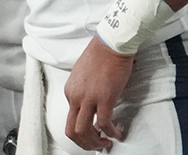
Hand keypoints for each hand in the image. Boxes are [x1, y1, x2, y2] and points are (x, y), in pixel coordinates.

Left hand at [64, 36, 133, 150]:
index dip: (82, 130)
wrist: (111, 43)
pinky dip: (110, 133)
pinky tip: (117, 134)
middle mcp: (75, 97)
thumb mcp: (83, 74)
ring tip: (105, 143)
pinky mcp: (104, 99)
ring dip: (95, 142)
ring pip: (84, 131)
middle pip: (72, 130)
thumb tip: (93, 104)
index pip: (70, 118)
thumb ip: (84, 90)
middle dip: (84, 143)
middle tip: (96, 145)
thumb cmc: (101, 54)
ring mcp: (88, 98)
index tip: (94, 132)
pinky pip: (104, 124)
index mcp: (70, 91)